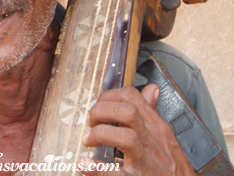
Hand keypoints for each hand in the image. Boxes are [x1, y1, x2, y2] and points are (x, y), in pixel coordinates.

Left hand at [80, 84, 195, 175]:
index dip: (110, 96)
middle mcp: (152, 142)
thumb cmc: (171, 169)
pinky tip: (85, 164)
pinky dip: (98, 169)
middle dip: (103, 111)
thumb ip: (152, 113)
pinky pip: (118, 174)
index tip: (99, 104)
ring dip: (101, 135)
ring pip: (126, 137)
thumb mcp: (165, 137)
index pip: (132, 97)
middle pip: (128, 113)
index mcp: (155, 128)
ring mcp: (146, 162)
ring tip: (88, 140)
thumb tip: (151, 89)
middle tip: (91, 122)